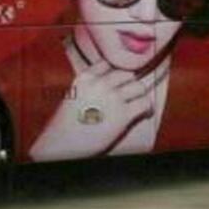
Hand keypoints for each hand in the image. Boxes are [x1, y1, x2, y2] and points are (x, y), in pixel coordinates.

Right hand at [28, 60, 153, 160]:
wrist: (61, 145)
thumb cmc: (66, 124)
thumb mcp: (74, 94)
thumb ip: (91, 85)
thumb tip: (111, 84)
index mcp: (86, 77)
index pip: (110, 63)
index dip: (116, 73)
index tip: (119, 80)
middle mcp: (100, 83)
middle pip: (127, 73)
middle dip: (129, 83)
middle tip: (129, 94)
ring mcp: (113, 98)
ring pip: (138, 86)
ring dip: (139, 94)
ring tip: (138, 102)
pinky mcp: (123, 114)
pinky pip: (144, 103)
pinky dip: (147, 108)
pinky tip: (145, 112)